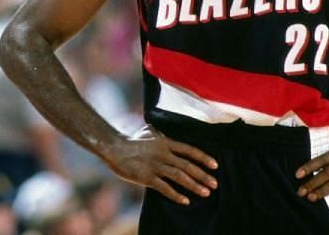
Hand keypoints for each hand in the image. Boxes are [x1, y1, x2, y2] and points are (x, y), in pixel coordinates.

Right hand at [102, 124, 218, 204]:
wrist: (113, 148)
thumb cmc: (131, 140)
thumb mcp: (149, 131)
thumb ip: (162, 133)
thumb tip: (169, 129)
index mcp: (165, 142)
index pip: (189, 150)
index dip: (203, 158)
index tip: (215, 166)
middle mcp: (163, 154)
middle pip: (187, 166)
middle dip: (203, 175)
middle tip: (214, 184)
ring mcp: (155, 166)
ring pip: (179, 177)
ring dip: (194, 185)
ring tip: (206, 193)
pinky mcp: (146, 177)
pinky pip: (164, 188)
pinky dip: (176, 195)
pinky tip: (185, 201)